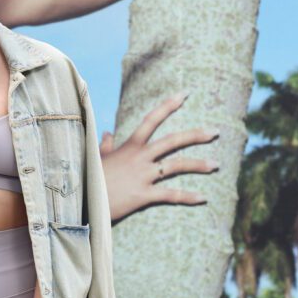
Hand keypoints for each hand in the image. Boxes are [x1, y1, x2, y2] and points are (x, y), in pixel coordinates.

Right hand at [100, 93, 219, 222]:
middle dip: (195, 135)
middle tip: (215, 132)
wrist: (80, 201)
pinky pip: (170, 195)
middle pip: (173, 141)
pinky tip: (203, 198)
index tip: (184, 95)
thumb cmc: (89, 179)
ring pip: (177, 165)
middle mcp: (140, 158)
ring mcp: (143, 176)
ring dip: (198, 164)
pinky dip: (188, 197)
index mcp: (130, 146)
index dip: (168, 106)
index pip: (151, 120)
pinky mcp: (144, 195)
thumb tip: (107, 133)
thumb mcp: (97, 159)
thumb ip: (105, 145)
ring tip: (216, 164)